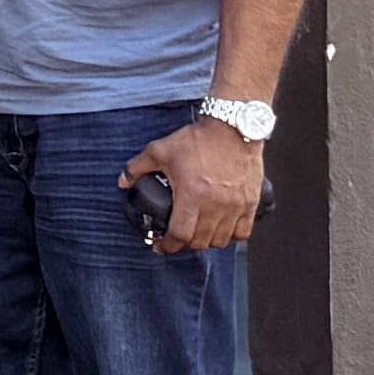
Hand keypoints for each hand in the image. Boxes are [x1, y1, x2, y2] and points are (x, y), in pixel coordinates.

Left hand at [125, 115, 267, 254]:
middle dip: (184, 245)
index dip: (167, 246)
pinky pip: (243, 232)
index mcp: (192, 196)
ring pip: (221, 240)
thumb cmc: (200, 139)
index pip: (180, 235)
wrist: (233, 128)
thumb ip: (136, 168)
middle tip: (176, 240)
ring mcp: (235, 206)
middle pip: (200, 242)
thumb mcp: (160, 150)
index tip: (160, 246)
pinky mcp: (250, 203)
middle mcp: (216, 206)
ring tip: (197, 236)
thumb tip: (123, 182)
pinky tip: (221, 232)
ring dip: (207, 243)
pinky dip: (231, 237)